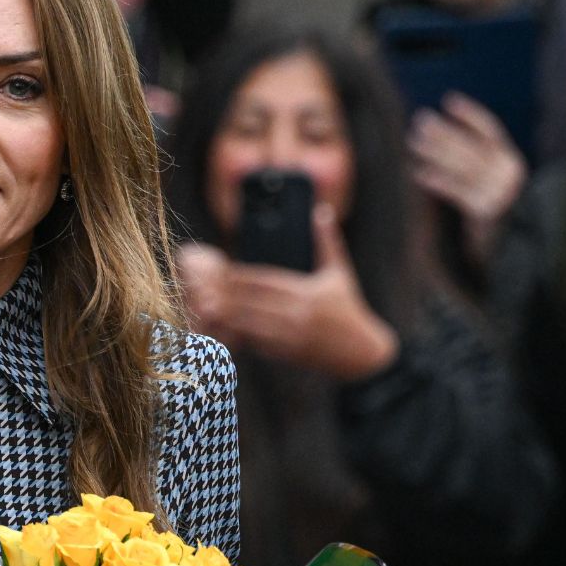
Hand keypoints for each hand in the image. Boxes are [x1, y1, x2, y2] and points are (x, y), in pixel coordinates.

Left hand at [181, 205, 398, 380]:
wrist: (362, 354)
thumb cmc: (350, 309)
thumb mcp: (341, 273)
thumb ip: (327, 242)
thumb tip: (321, 210)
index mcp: (307, 293)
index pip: (266, 281)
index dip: (240, 276)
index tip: (220, 269)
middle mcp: (297, 315)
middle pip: (252, 303)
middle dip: (227, 296)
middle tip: (203, 288)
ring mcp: (290, 337)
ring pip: (250, 325)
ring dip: (227, 317)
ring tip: (205, 308)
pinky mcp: (287, 354)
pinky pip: (256, 344)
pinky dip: (238, 336)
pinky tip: (222, 329)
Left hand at [408, 93, 526, 273]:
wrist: (512, 249)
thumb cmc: (495, 211)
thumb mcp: (492, 182)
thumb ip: (478, 161)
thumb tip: (440, 137)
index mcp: (511, 160)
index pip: (490, 129)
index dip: (469, 115)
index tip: (449, 101)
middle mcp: (508, 173)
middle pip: (471, 145)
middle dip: (443, 132)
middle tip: (419, 120)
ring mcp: (498, 192)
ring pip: (462, 166)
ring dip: (435, 152)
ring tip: (412, 142)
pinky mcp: (486, 212)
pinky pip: (456, 191)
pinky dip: (436, 180)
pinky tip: (418, 173)